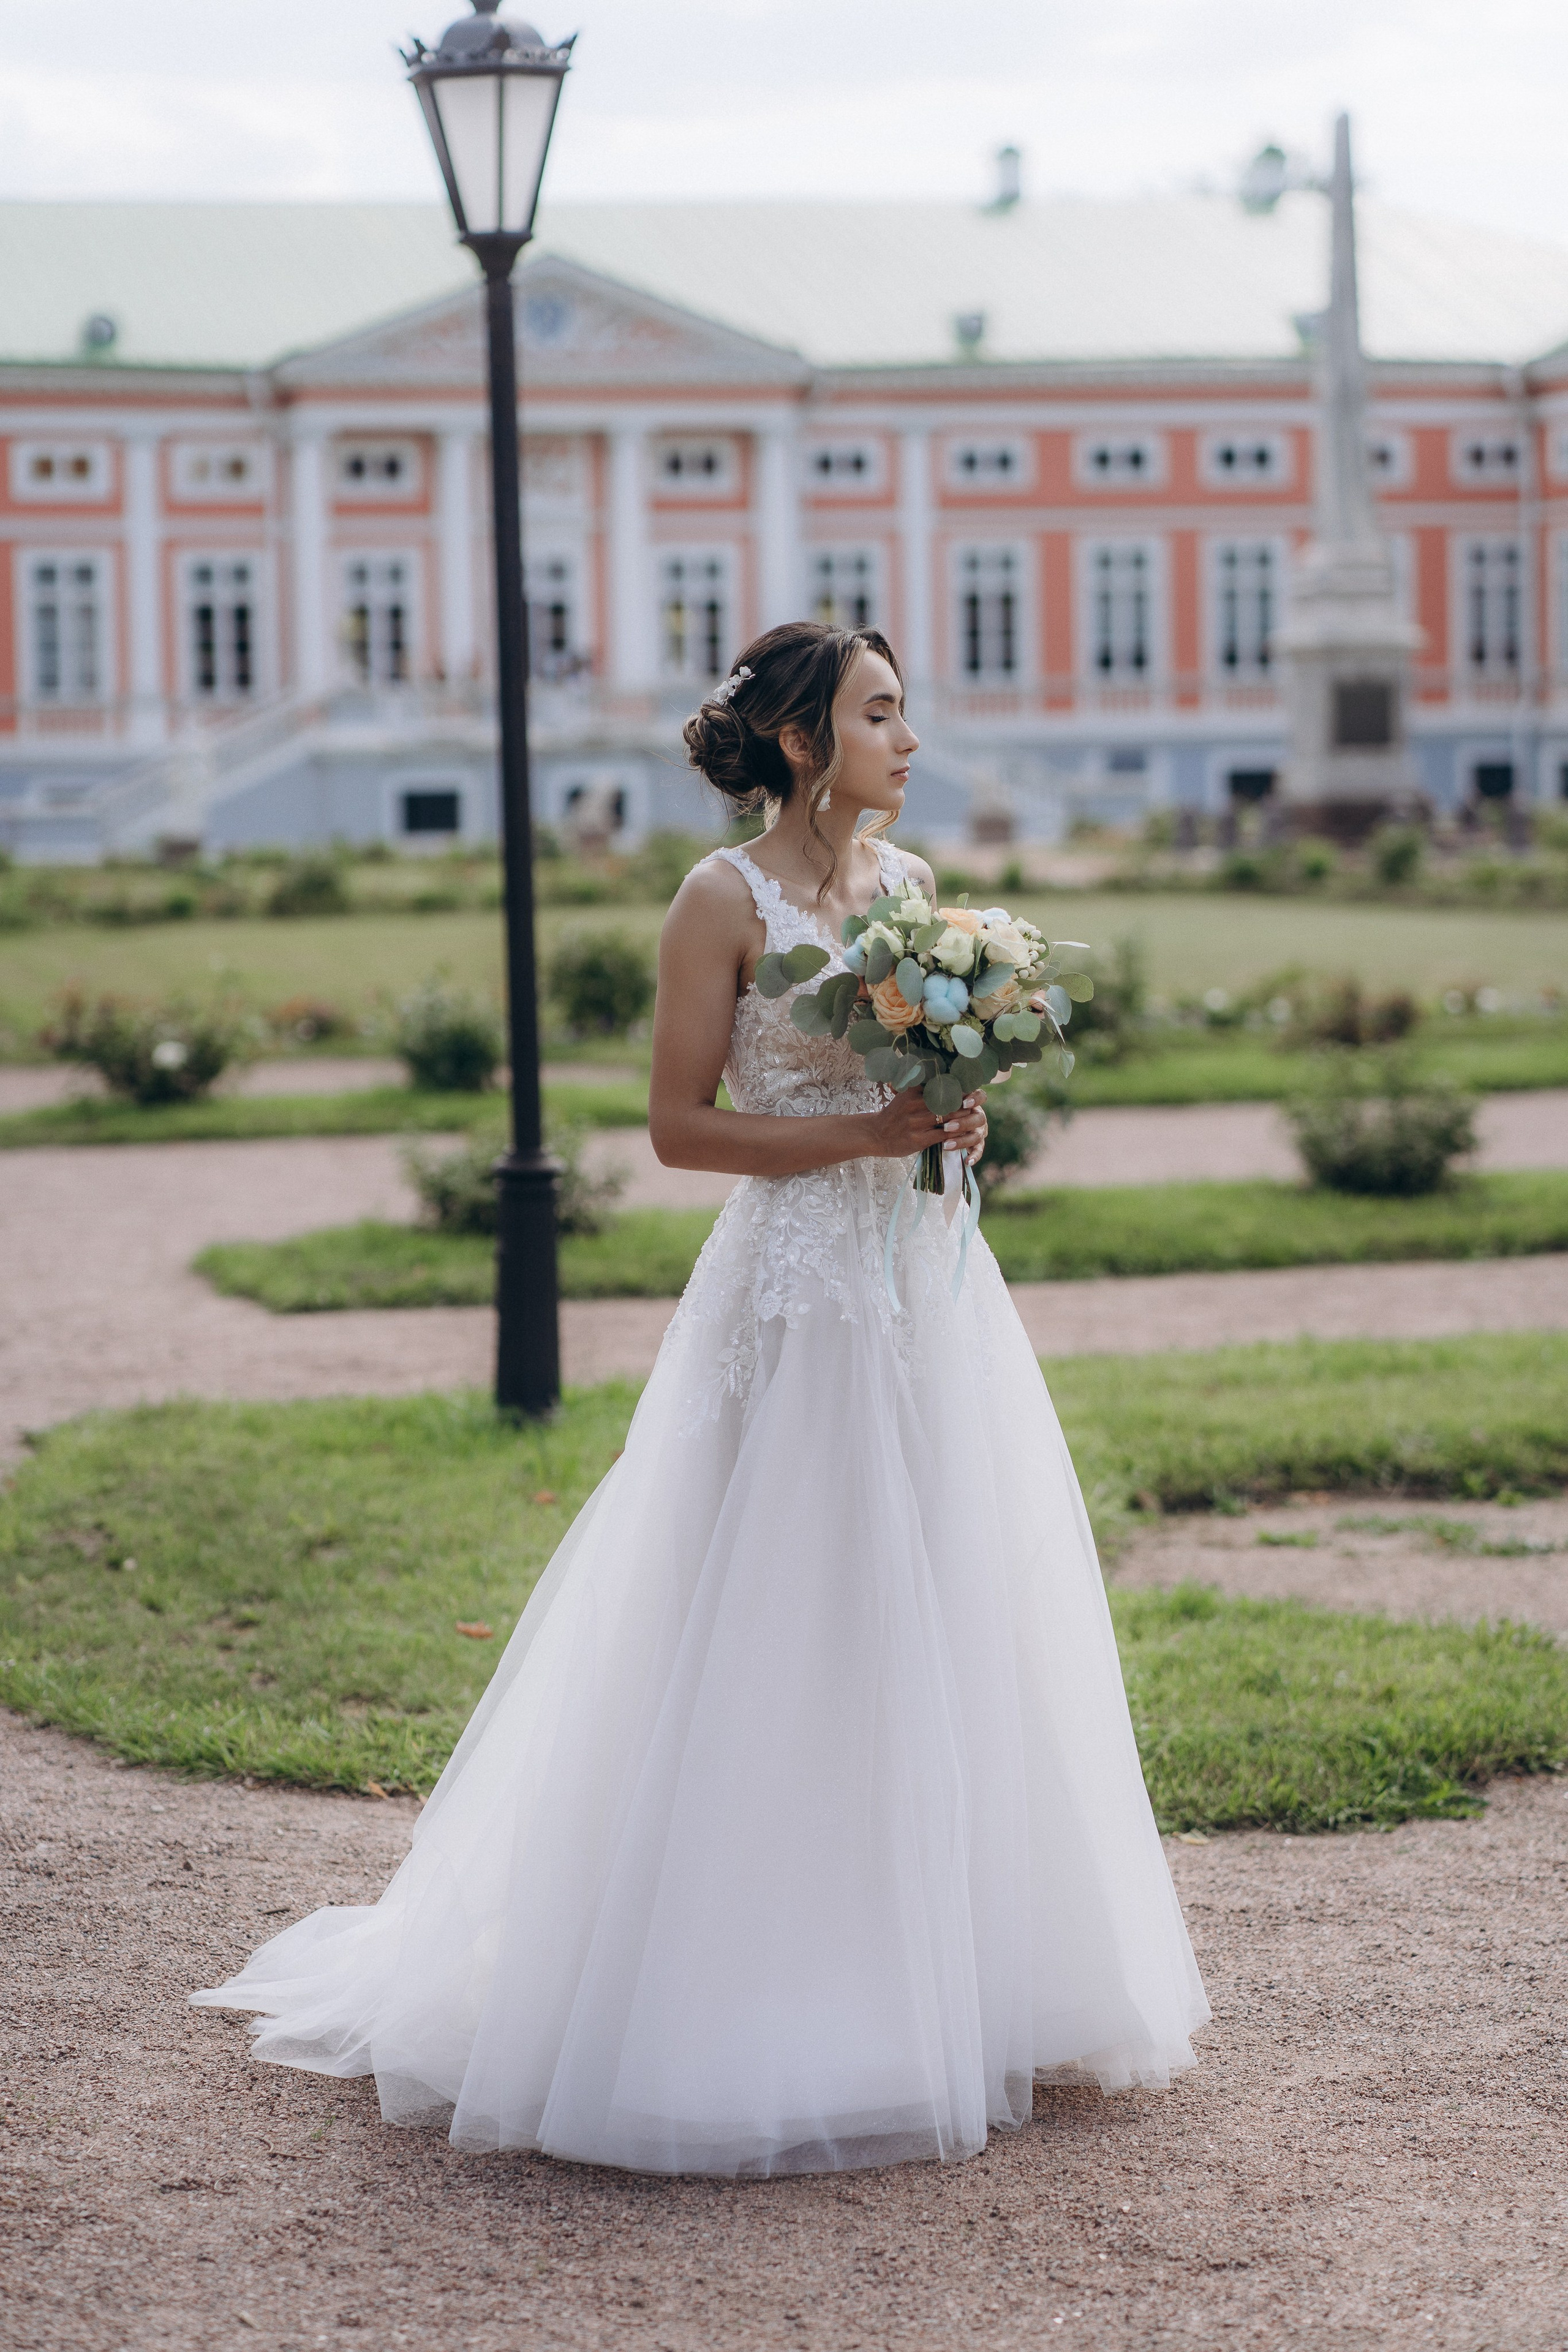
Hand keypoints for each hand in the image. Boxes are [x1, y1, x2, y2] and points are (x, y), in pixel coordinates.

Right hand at [864, 1087, 987, 1164]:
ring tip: (972, 1117)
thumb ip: (922, 1088)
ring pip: (947, 1119)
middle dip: (963, 1104)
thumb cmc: (894, 1114)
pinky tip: (963, 1133)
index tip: (970, 1089)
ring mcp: (916, 1123)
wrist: (875, 1134)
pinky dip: (955, 1135)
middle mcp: (914, 1105)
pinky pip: (943, 1136)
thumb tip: (944, 1076)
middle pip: (947, 1102)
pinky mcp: (918, 1140)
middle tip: (975, 1103)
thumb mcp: (904, 1096)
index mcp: (912, 1092)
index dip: (957, 1089)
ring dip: (962, 1119)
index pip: (940, 1087)